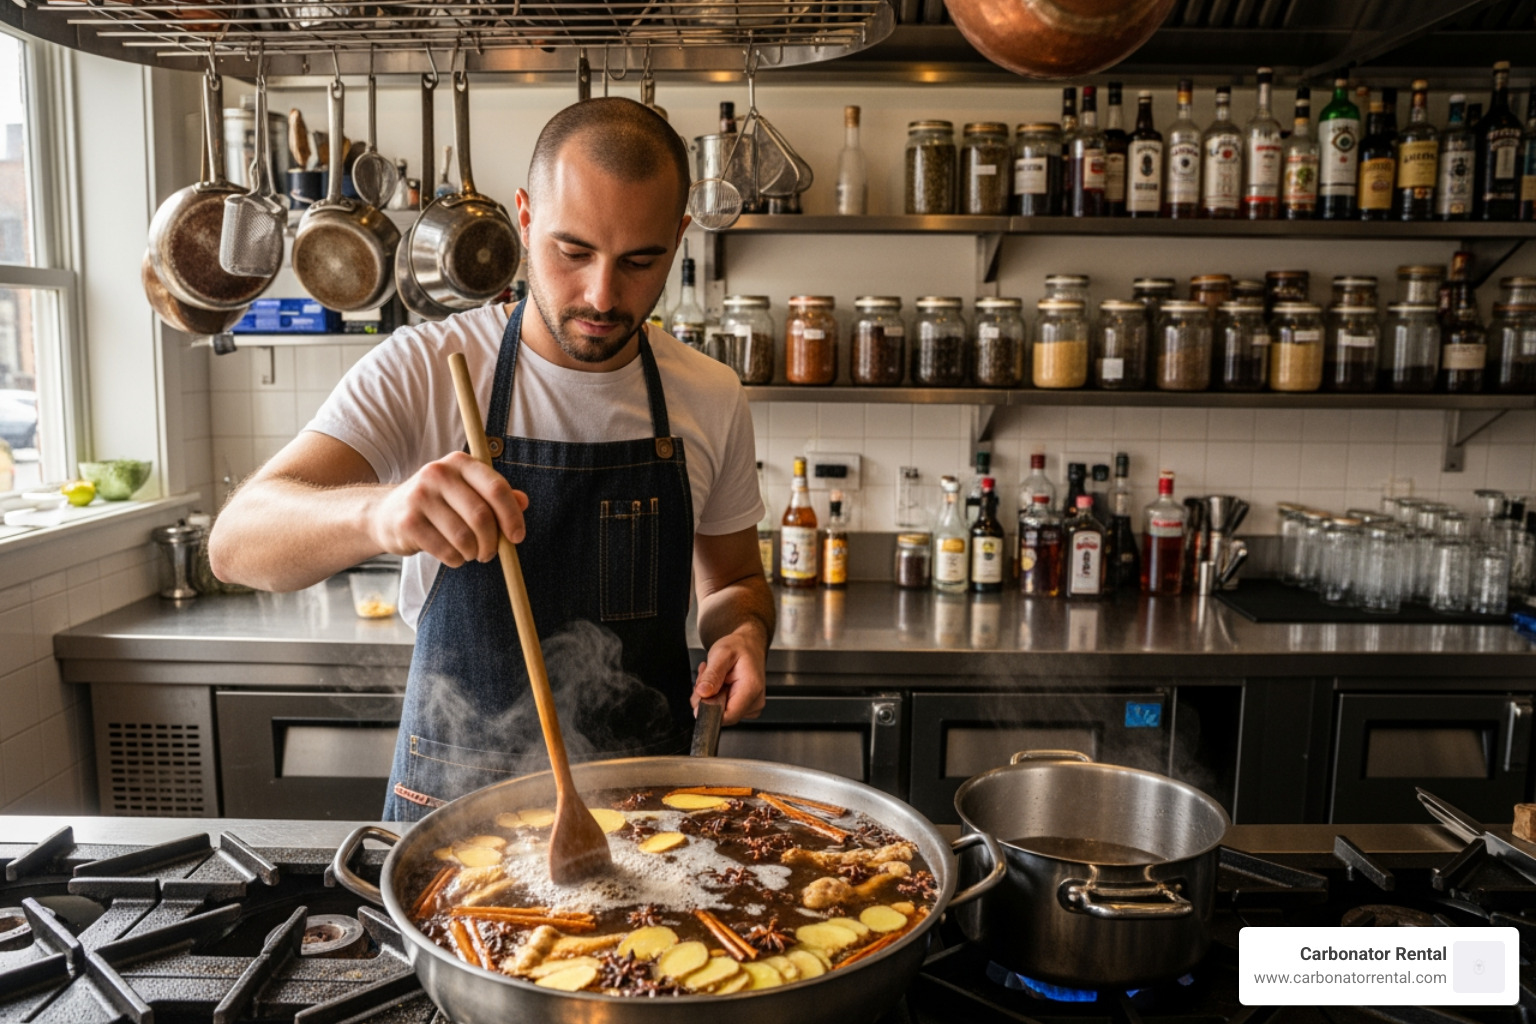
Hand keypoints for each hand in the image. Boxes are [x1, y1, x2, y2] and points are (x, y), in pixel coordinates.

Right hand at [368, 451, 528, 566]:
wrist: (387, 514)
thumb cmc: (439, 504)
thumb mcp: (467, 492)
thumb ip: (495, 496)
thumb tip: (524, 502)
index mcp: (460, 462)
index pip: (496, 488)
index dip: (512, 516)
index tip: (517, 537)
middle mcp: (438, 473)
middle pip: (481, 516)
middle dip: (492, 542)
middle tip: (490, 553)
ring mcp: (420, 496)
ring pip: (464, 537)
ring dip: (473, 553)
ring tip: (470, 553)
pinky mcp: (408, 522)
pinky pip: (446, 550)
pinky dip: (456, 560)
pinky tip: (453, 555)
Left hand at [692, 624, 766, 725]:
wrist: (750, 644)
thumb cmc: (739, 647)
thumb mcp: (721, 654)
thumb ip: (711, 675)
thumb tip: (703, 693)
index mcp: (751, 689)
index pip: (727, 716)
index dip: (708, 708)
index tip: (702, 692)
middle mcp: (755, 701)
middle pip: (721, 715)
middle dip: (707, 698)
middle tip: (707, 678)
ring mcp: (752, 706)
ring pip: (720, 712)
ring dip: (710, 696)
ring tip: (714, 677)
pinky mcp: (747, 707)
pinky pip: (724, 709)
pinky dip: (716, 697)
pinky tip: (719, 683)